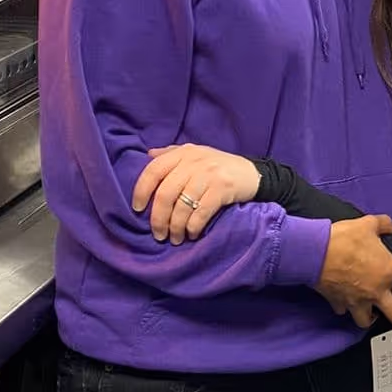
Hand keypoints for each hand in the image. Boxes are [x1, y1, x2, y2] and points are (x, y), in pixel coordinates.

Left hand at [133, 144, 260, 243]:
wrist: (254, 174)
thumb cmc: (219, 166)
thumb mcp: (196, 154)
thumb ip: (172, 154)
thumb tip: (147, 155)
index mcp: (183, 153)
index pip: (153, 170)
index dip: (141, 191)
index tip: (137, 210)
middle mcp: (194, 162)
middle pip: (166, 193)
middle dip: (158, 218)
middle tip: (158, 234)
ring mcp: (209, 175)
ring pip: (182, 206)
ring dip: (175, 227)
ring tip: (175, 238)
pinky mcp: (222, 189)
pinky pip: (200, 212)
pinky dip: (193, 227)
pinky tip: (192, 233)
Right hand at [317, 216, 391, 332]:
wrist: (314, 252)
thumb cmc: (344, 238)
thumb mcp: (368, 224)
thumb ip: (384, 225)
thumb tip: (390, 226)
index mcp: (389, 272)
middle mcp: (376, 291)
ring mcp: (356, 300)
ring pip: (367, 321)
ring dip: (372, 320)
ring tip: (375, 317)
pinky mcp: (338, 302)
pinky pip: (344, 310)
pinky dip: (346, 309)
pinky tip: (346, 304)